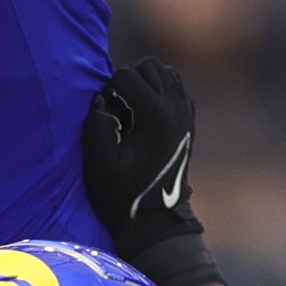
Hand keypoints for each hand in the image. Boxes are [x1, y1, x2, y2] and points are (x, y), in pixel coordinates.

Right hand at [84, 57, 220, 285]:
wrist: (155, 220)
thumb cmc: (121, 194)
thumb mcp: (99, 163)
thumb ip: (96, 125)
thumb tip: (104, 100)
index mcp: (154, 116)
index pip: (126, 76)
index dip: (109, 92)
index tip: (109, 117)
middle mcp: (175, 109)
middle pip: (149, 66)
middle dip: (128, 80)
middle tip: (120, 109)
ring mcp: (186, 113)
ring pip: (166, 72)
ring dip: (145, 82)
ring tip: (132, 107)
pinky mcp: (189, 120)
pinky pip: (176, 87)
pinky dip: (159, 90)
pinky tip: (146, 114)